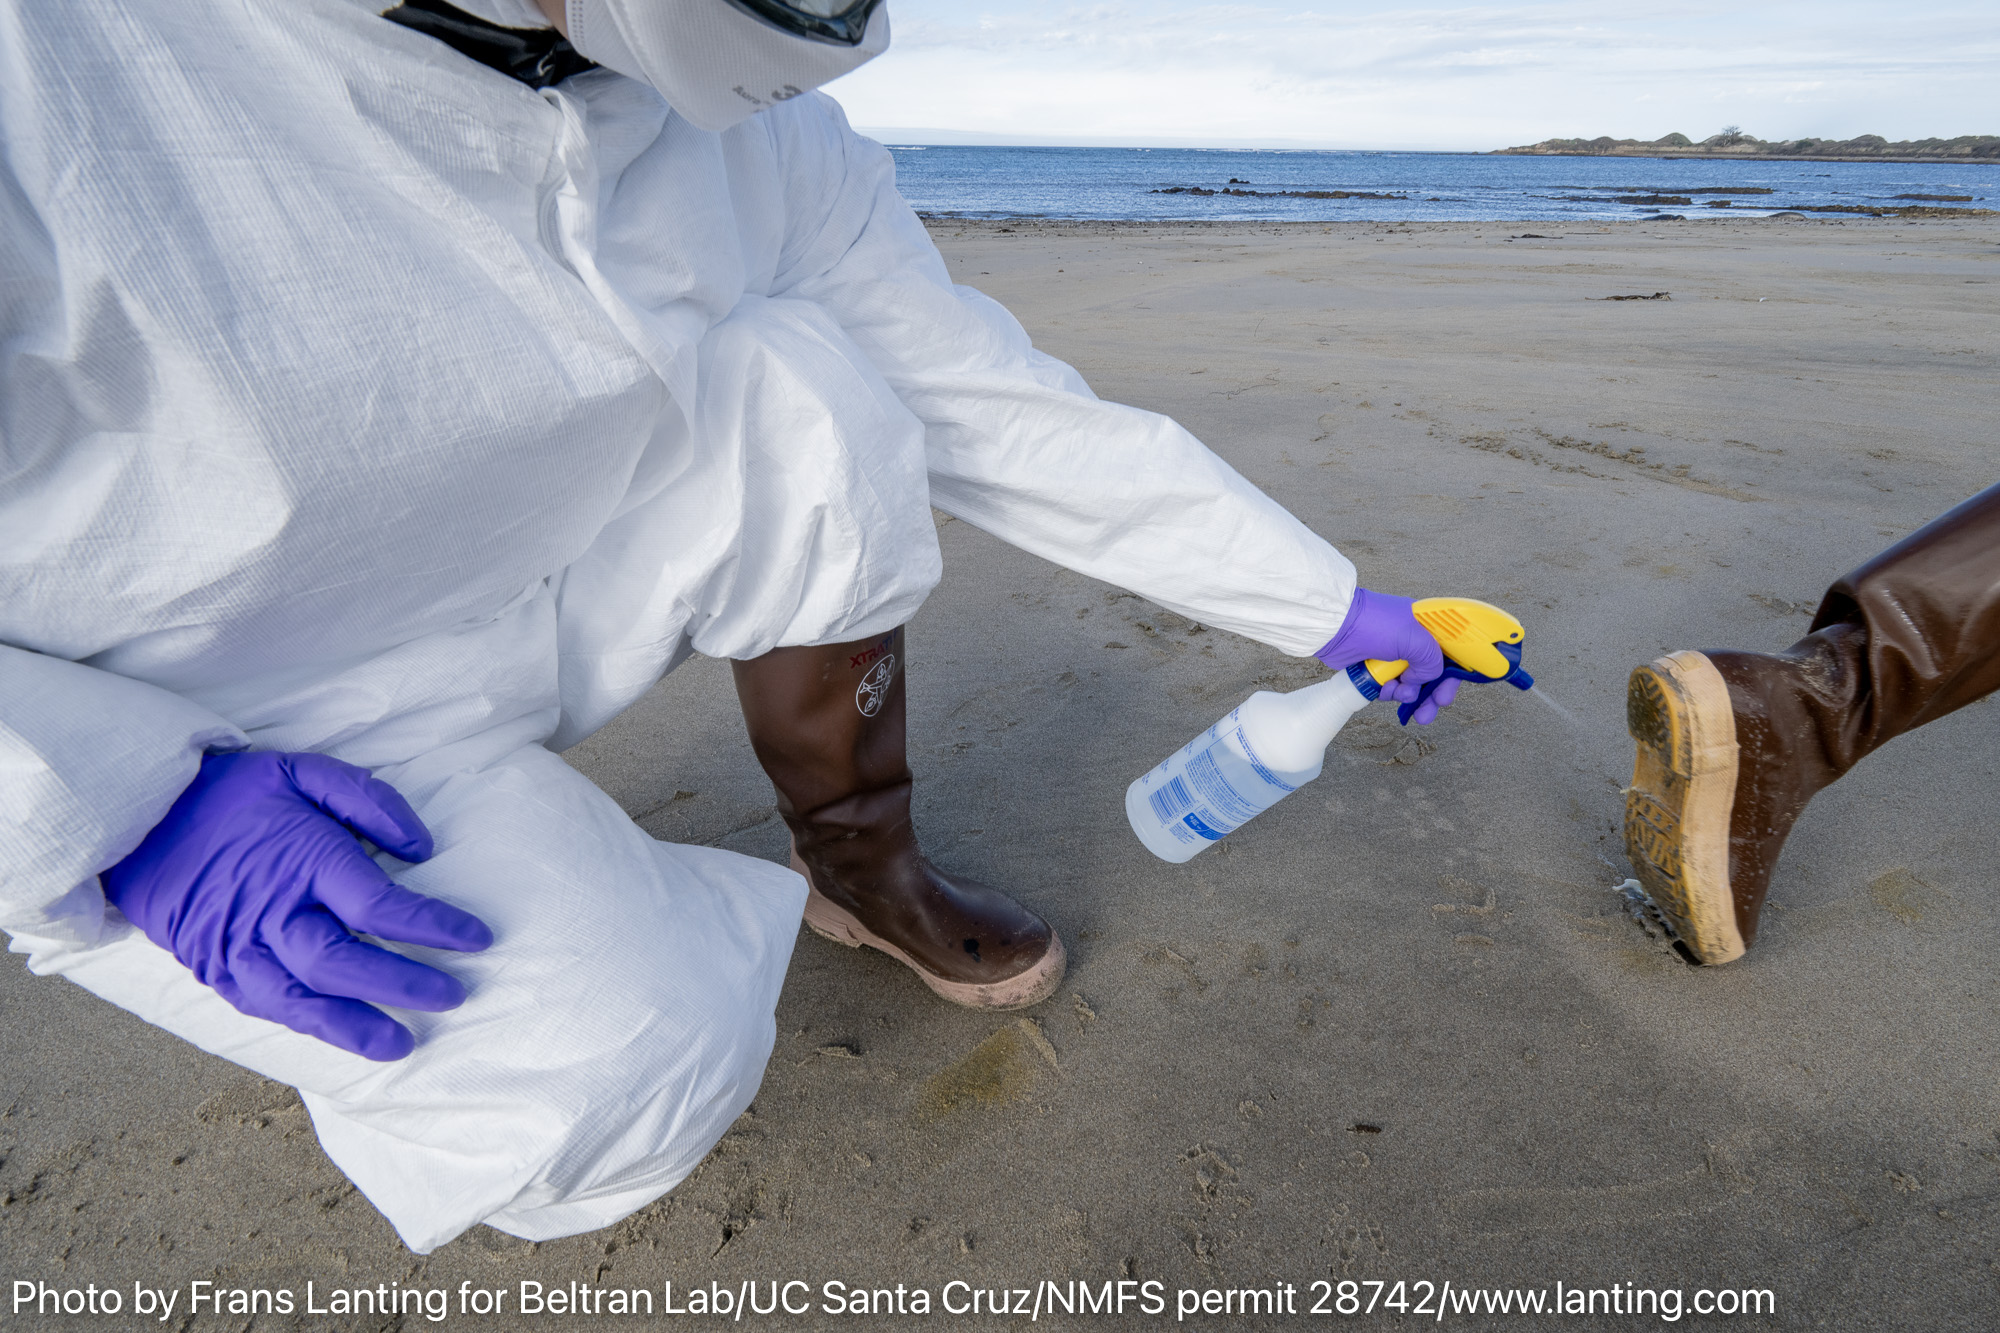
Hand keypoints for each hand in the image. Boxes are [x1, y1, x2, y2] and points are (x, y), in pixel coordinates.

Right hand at [101, 752, 492, 1059]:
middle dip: (403, 984)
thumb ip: (368, 801)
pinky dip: (307, 1026)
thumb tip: (422, 846)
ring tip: (401, 1044)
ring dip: (353, 1027)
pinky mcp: (216, 969)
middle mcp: (271, 911)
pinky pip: (267, 1007)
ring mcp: (238, 947)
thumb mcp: (303, 771)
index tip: (478, 939)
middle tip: (455, 995)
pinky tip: (343, 1035)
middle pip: (343, 961)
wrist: (140, 819)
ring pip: (301, 1000)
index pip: (379, 904)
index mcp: (301, 859)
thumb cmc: (234, 794)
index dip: (433, 926)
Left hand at [1312, 587, 1462, 724]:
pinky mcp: (1378, 666)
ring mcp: (1395, 654)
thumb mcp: (1414, 639)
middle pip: (1432, 674)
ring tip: (1398, 694)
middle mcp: (1414, 641)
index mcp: (1427, 627)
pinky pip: (1392, 686)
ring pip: (1412, 683)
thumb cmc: (1373, 623)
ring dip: (1408, 694)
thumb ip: (1431, 661)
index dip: (1451, 677)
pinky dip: (1390, 693)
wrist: (1335, 627)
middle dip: (1430, 695)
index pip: (1450, 655)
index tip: (1446, 694)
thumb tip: (1425, 679)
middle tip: (1427, 712)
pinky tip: (1384, 691)